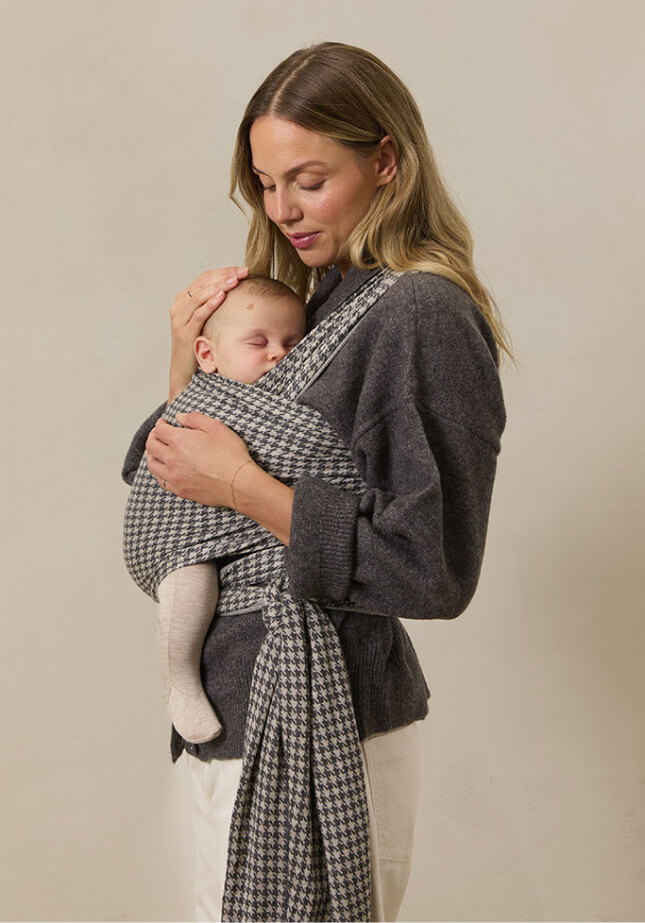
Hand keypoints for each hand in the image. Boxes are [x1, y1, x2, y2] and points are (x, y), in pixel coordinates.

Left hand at [146, 411, 253, 507]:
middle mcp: (172, 458)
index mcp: (179, 440)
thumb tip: (180, 417)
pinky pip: (161, 481)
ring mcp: (174, 476)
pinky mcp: (180, 490)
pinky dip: (159, 473)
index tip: (164, 423)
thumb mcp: (216, 427)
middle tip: (157, 434)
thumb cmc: (230, 455)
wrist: (238, 483)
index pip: (160, 430)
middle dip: (153, 437)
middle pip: (151, 446)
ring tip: (156, 452)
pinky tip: (164, 470)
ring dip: (152, 455)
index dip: (160, 424)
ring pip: (152, 465)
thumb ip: (195, 419)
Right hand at [168, 266, 247, 401]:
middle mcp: (179, 305)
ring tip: (235, 280)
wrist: (185, 371)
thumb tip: (239, 291)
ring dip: (219, 286)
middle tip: (243, 271)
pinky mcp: (183, 332)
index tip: (243, 270)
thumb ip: (216, 305)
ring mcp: (179, 318)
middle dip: (224, 275)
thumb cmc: (200, 344)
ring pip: (199, 295)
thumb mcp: (207, 321)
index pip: (206, 277)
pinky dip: (210, 304)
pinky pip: (198, 314)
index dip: (224, 271)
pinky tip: (222, 297)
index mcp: (185, 299)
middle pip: (203, 283)